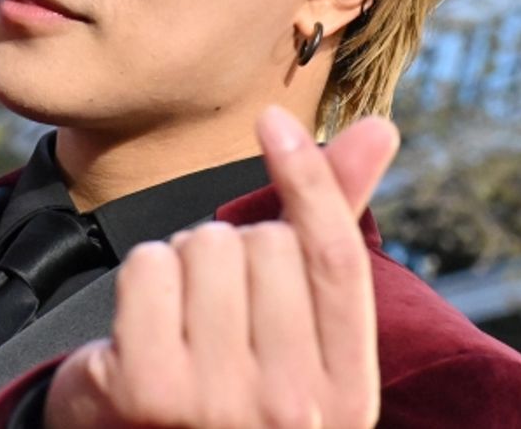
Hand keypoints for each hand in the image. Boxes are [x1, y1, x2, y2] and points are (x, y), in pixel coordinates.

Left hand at [44, 106, 399, 427]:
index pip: (337, 258)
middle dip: (234, 248)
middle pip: (265, 243)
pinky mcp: (147, 391)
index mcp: (346, 394)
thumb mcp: (298, 326)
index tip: (273, 121)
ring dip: (185, 261)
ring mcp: (218, 403)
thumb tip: (379, 128)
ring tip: (182, 320)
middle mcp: (292, 407)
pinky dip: (141, 279)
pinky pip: (149, 267)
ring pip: (203, 246)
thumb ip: (331, 229)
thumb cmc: (233, 378)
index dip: (309, 178)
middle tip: (218, 308)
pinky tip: (142, 328)